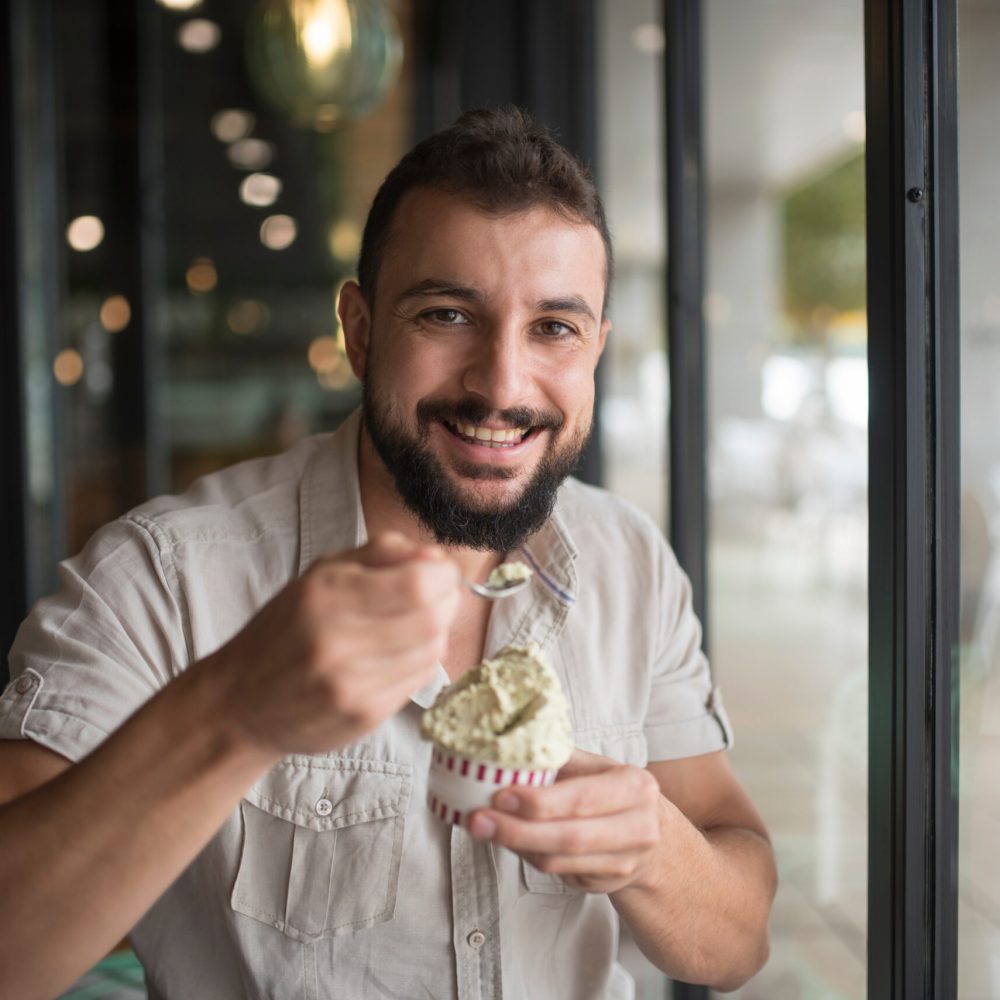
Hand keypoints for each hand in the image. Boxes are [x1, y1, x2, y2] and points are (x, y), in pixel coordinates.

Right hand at [207, 531, 459, 757]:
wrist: (241, 701)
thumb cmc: (286, 627)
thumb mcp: (323, 572)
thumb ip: (382, 553)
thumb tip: (436, 557)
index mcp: (326, 596)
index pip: (417, 584)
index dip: (442, 574)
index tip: (439, 571)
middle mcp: (338, 642)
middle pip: (433, 618)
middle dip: (446, 601)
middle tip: (435, 596)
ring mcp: (352, 685)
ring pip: (432, 650)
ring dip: (435, 632)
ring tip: (411, 626)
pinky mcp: (364, 716)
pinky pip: (419, 681)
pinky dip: (420, 661)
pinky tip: (397, 655)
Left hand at [467, 749, 663, 893]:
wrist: (654, 836)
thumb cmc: (616, 792)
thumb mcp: (599, 766)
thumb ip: (562, 757)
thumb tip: (513, 746)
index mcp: (635, 787)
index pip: (581, 798)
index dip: (538, 801)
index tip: (500, 796)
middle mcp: (637, 828)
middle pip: (568, 837)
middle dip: (516, 830)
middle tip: (478, 820)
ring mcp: (623, 863)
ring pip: (558, 861)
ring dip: (516, 845)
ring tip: (485, 828)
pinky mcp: (604, 885)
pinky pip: (557, 873)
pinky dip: (528, 856)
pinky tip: (511, 840)